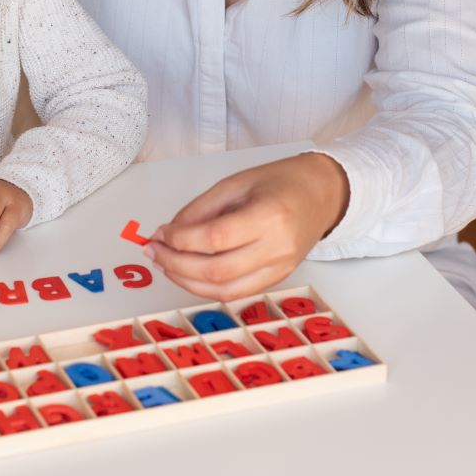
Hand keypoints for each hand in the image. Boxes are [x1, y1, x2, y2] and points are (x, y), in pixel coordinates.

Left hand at [147, 153, 349, 299]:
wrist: (322, 194)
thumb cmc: (280, 182)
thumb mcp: (235, 183)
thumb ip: (200, 210)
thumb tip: (167, 234)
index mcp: (269, 216)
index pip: (216, 238)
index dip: (181, 240)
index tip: (161, 233)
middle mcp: (277, 248)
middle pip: (217, 271)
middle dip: (176, 264)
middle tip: (154, 251)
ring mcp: (280, 269)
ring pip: (224, 291)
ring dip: (187, 281)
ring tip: (166, 265)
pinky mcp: (278, 279)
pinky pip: (237, 293)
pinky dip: (207, 288)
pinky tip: (189, 274)